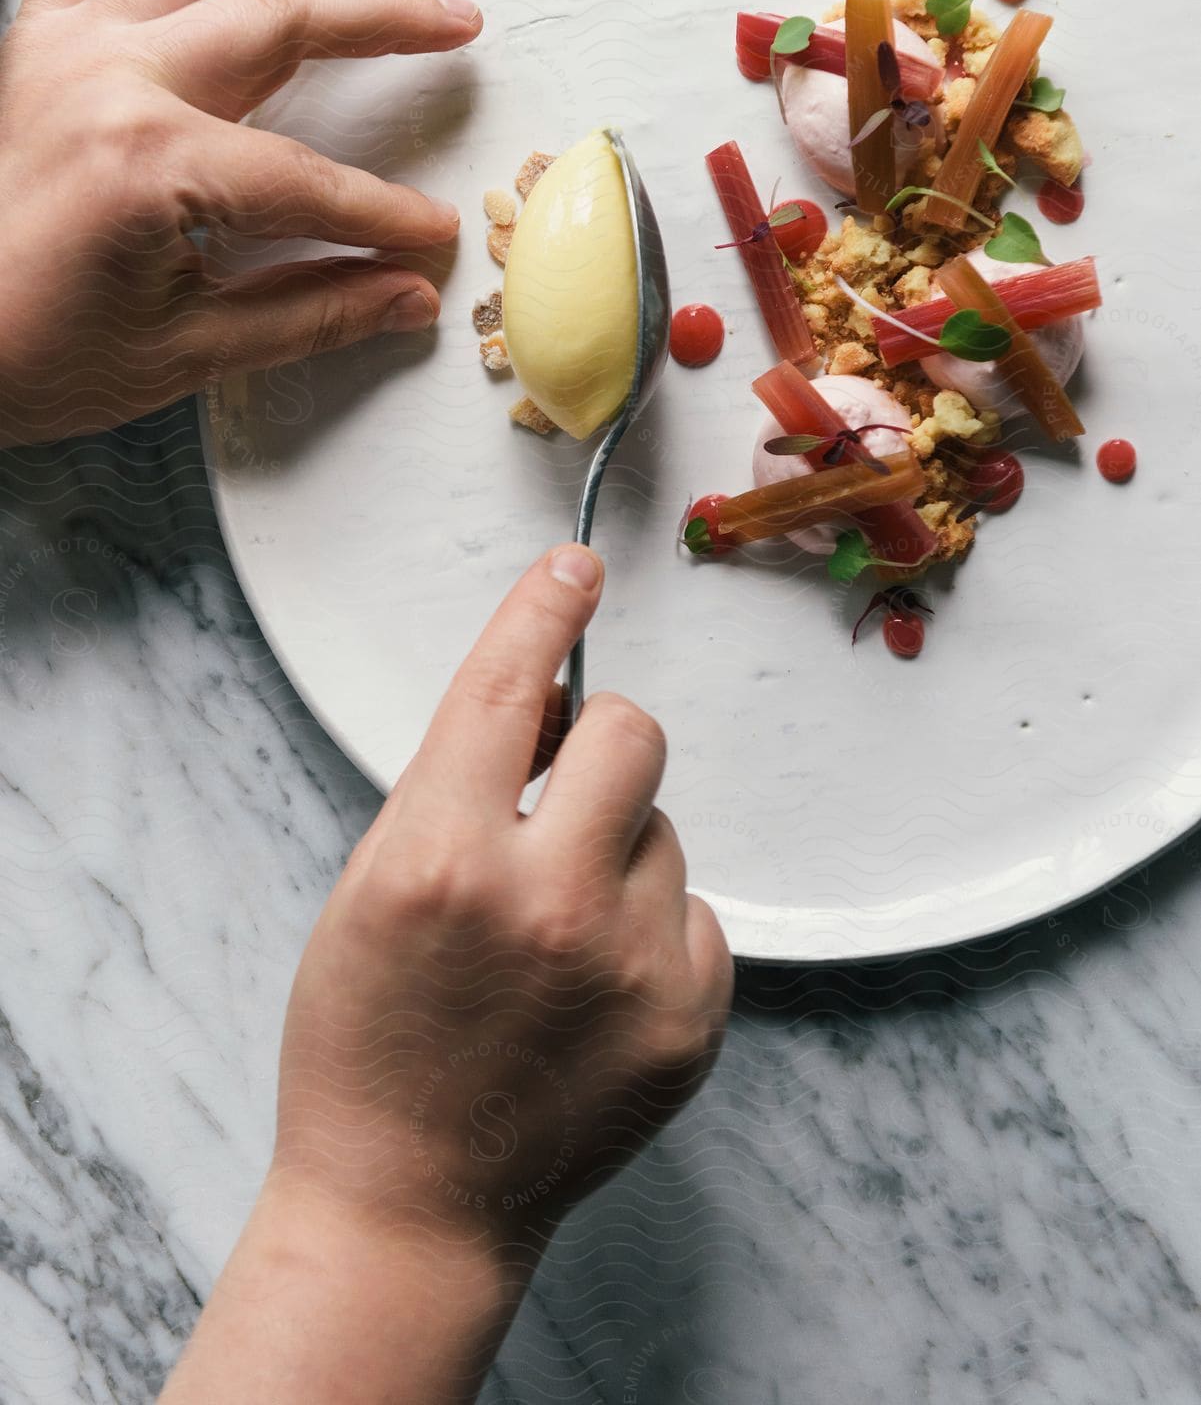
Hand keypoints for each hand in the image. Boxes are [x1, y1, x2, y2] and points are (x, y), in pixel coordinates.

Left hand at [0, 0, 482, 445]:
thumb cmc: (38, 357)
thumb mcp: (188, 354)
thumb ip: (310, 313)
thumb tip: (408, 295)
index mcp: (157, 166)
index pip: (311, 184)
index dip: (384, 217)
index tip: (436, 239)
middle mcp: (118, 80)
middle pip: (281, 25)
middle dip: (382, 19)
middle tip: (460, 19)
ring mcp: (72, 47)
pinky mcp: (38, 41)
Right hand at [162, 546, 731, 1404]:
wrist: (411, 1201)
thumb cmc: (369, 1038)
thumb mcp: (372, 885)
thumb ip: (459, 786)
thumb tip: (554, 706)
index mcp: (439, 856)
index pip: (510, 687)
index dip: (544, 609)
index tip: (577, 565)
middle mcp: (544, 902)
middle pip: (634, 733)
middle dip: (601, 746)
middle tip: (562, 798)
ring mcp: (628, 965)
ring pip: (666, 828)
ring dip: (619, 854)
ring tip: (556, 940)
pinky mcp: (688, 1021)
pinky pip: (696, 913)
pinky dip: (653, 930)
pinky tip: (595, 990)